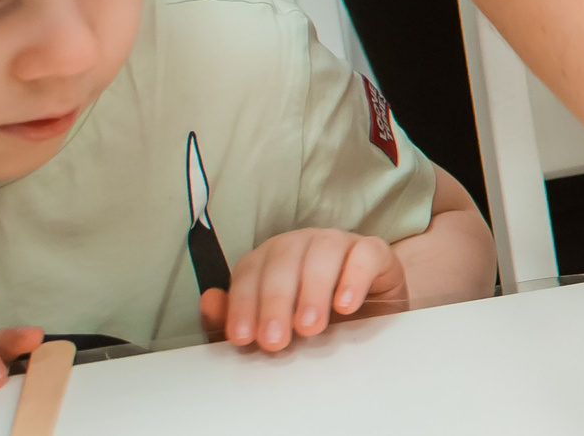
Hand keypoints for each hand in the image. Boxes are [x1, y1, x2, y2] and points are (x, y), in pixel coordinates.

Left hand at [200, 228, 407, 351]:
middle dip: (275, 301)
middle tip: (275, 340)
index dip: (243, 303)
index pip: (249, 271)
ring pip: (322, 250)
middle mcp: (303, 245)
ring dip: (312, 290)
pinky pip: (365, 254)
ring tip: (309, 327)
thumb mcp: (275, 329)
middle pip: (283, 257)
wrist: (373, 322)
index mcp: (272, 260)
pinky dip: (354, 277)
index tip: (243, 337)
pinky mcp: (375, 252)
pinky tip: (345, 305)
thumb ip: (238, 319)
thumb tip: (208, 301)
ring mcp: (340, 244)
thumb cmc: (317, 324)